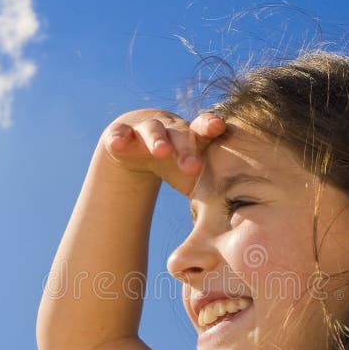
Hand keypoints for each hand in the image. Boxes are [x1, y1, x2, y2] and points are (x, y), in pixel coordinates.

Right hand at [95, 109, 225, 195]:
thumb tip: (230, 224)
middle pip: (180, 135)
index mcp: (192, 136)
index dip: (210, 125)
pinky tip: (119, 144)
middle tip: (193, 167)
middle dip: (186, 150)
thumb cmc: (176, 163)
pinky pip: (120, 133)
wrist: (139, 147)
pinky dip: (119, 138)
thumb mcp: (191, 176)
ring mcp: (145, 128)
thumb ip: (212, 191)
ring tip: (161, 152)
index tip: (218, 128)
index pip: (203, 128)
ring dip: (158, 140)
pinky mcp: (121, 132)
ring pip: (152, 130)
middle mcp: (171, 128)